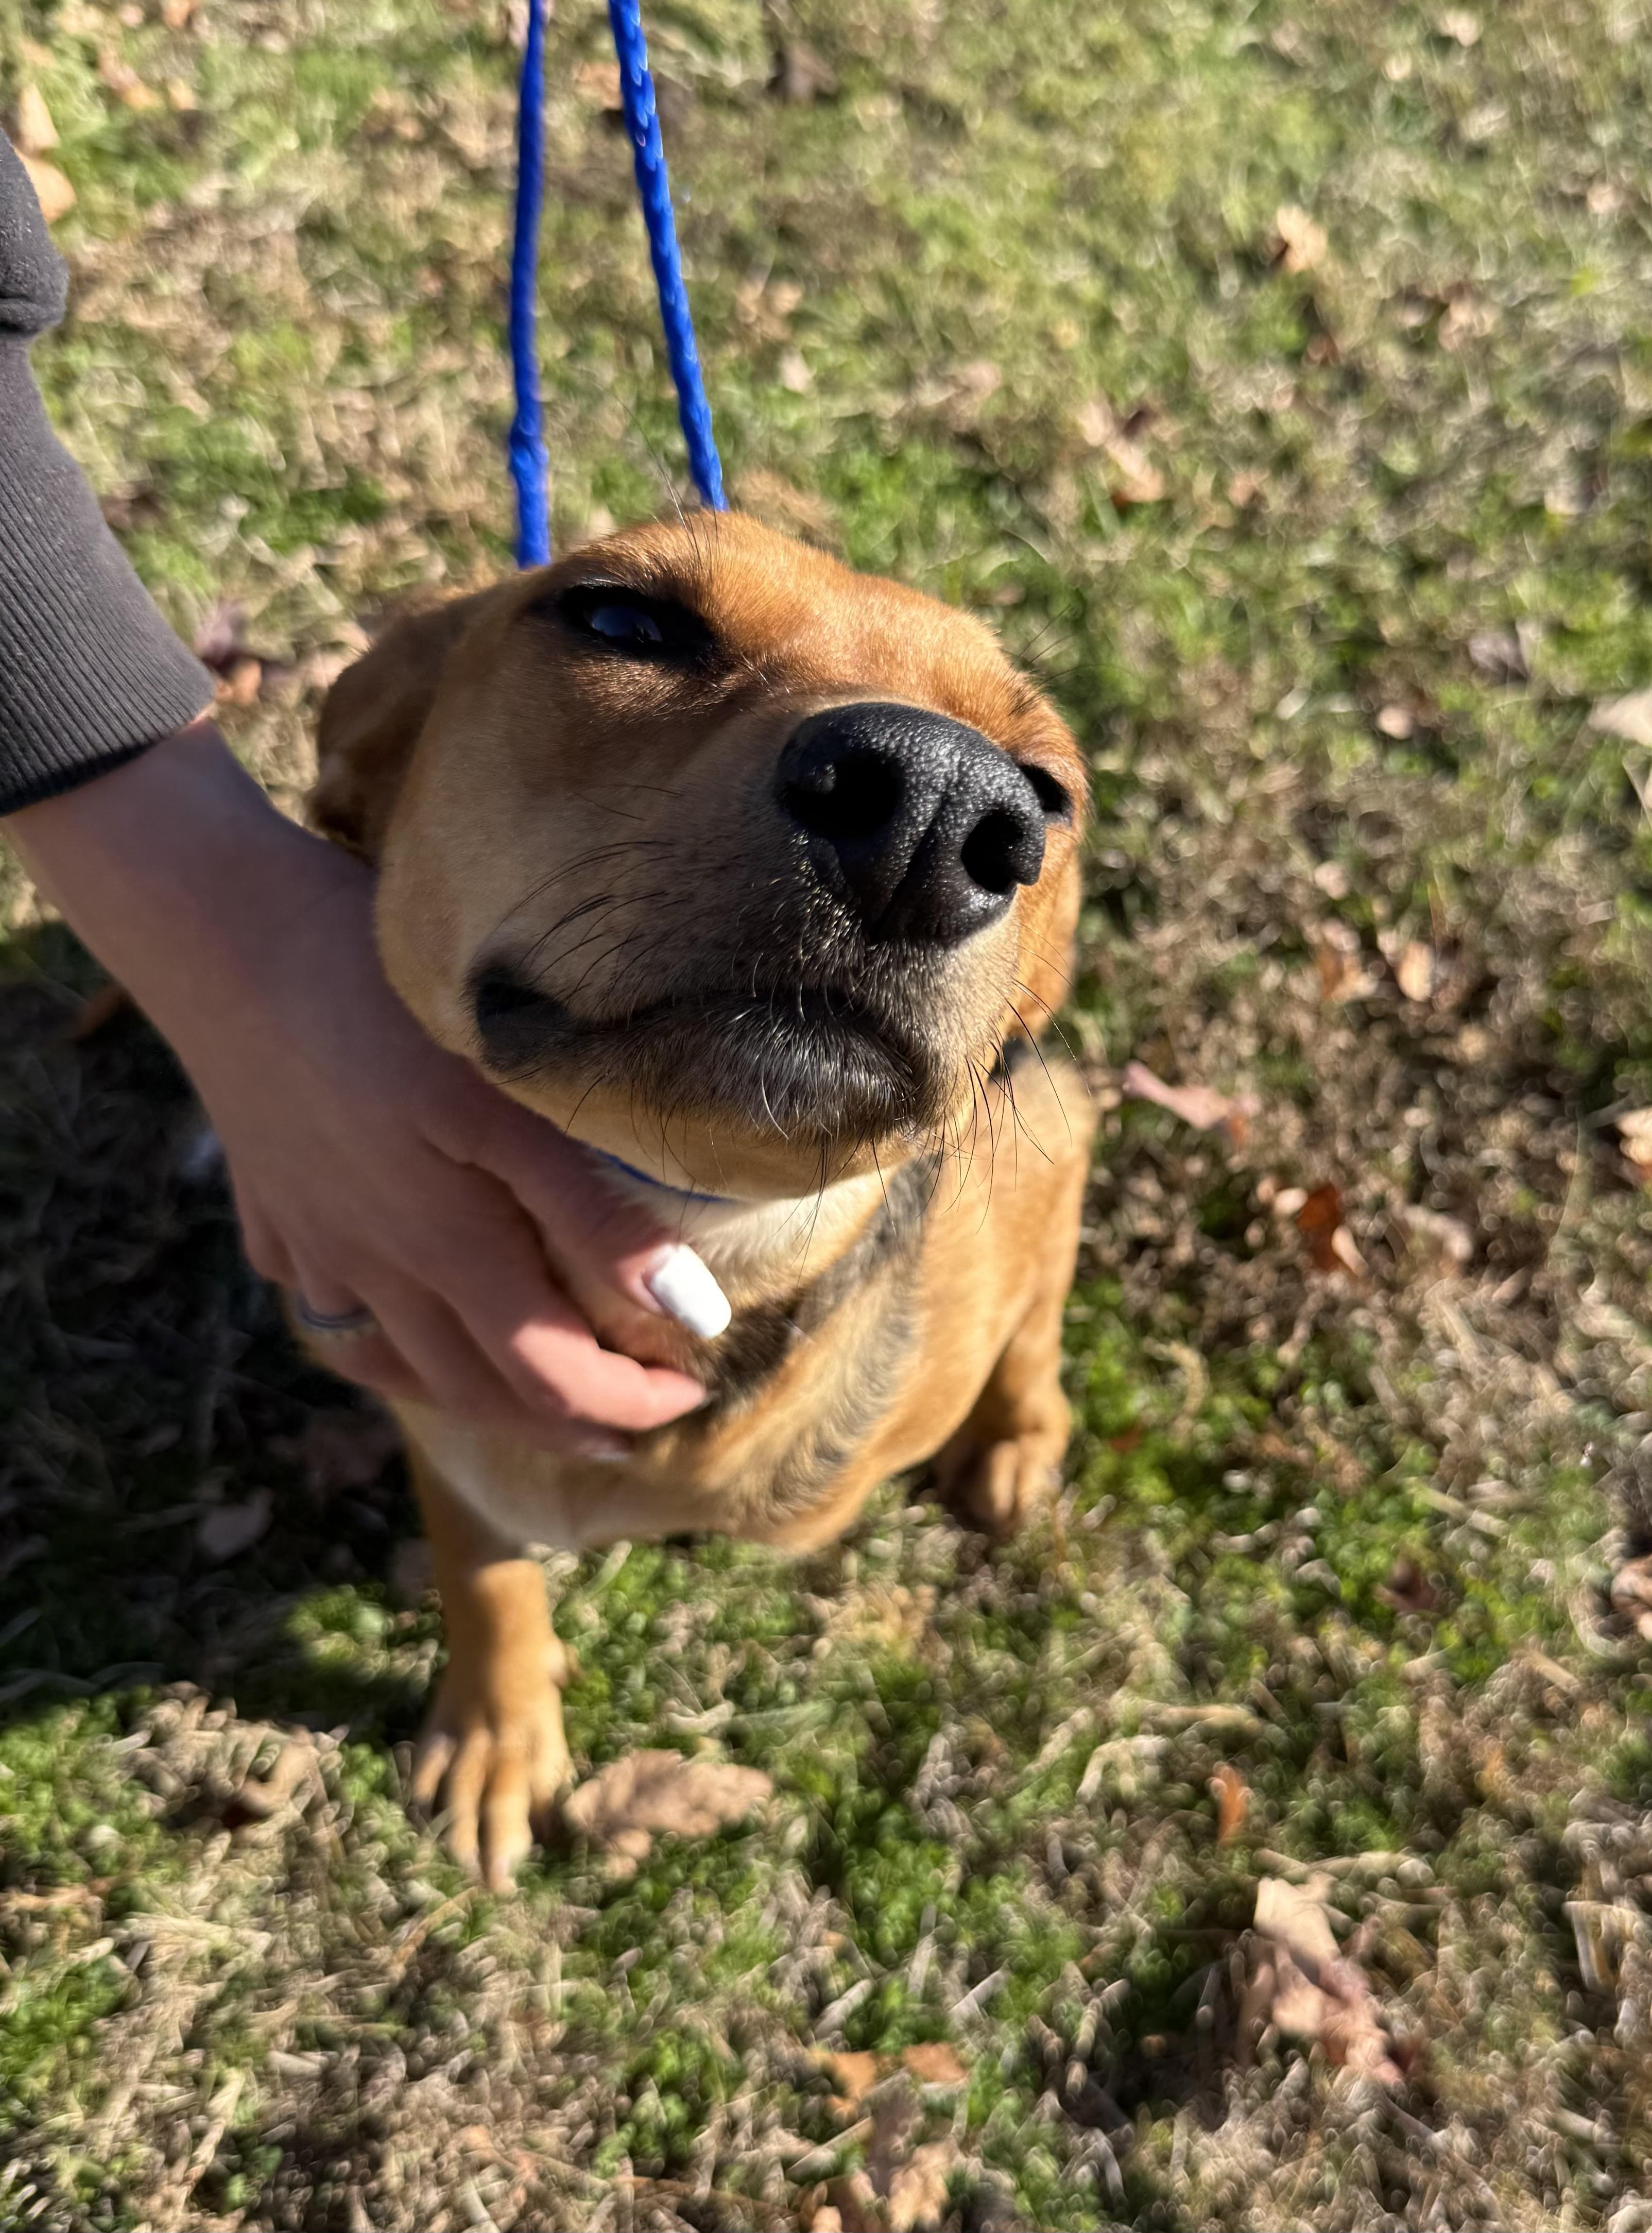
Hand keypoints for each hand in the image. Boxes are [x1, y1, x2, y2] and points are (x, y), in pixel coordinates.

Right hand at [5, 724, 726, 1452]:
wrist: (217, 929)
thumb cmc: (373, 996)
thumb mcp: (502, 1096)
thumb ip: (591, 1212)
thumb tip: (689, 1316)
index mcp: (439, 1246)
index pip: (549, 1371)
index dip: (626, 1399)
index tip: (696, 1386)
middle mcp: (370, 1267)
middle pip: (474, 1388)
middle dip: (560, 1420)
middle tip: (631, 1421)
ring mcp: (310, 1242)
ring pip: (393, 1362)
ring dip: (471, 1395)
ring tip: (528, 1394)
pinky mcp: (270, 1203)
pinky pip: (325, 1307)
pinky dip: (377, 1339)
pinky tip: (394, 1318)